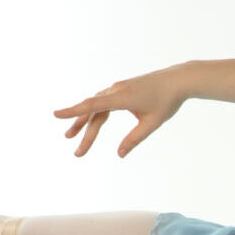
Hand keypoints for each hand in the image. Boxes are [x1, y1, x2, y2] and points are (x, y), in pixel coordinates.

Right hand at [54, 65, 187, 158]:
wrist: (177, 80)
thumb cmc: (167, 102)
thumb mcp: (151, 123)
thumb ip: (134, 139)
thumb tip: (120, 154)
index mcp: (122, 98)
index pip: (92, 105)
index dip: (73, 111)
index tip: (56, 115)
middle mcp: (116, 91)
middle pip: (93, 112)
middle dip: (83, 132)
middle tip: (77, 154)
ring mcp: (118, 88)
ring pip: (96, 106)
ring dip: (84, 121)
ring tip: (72, 135)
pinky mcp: (122, 89)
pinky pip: (103, 101)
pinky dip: (94, 112)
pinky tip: (90, 121)